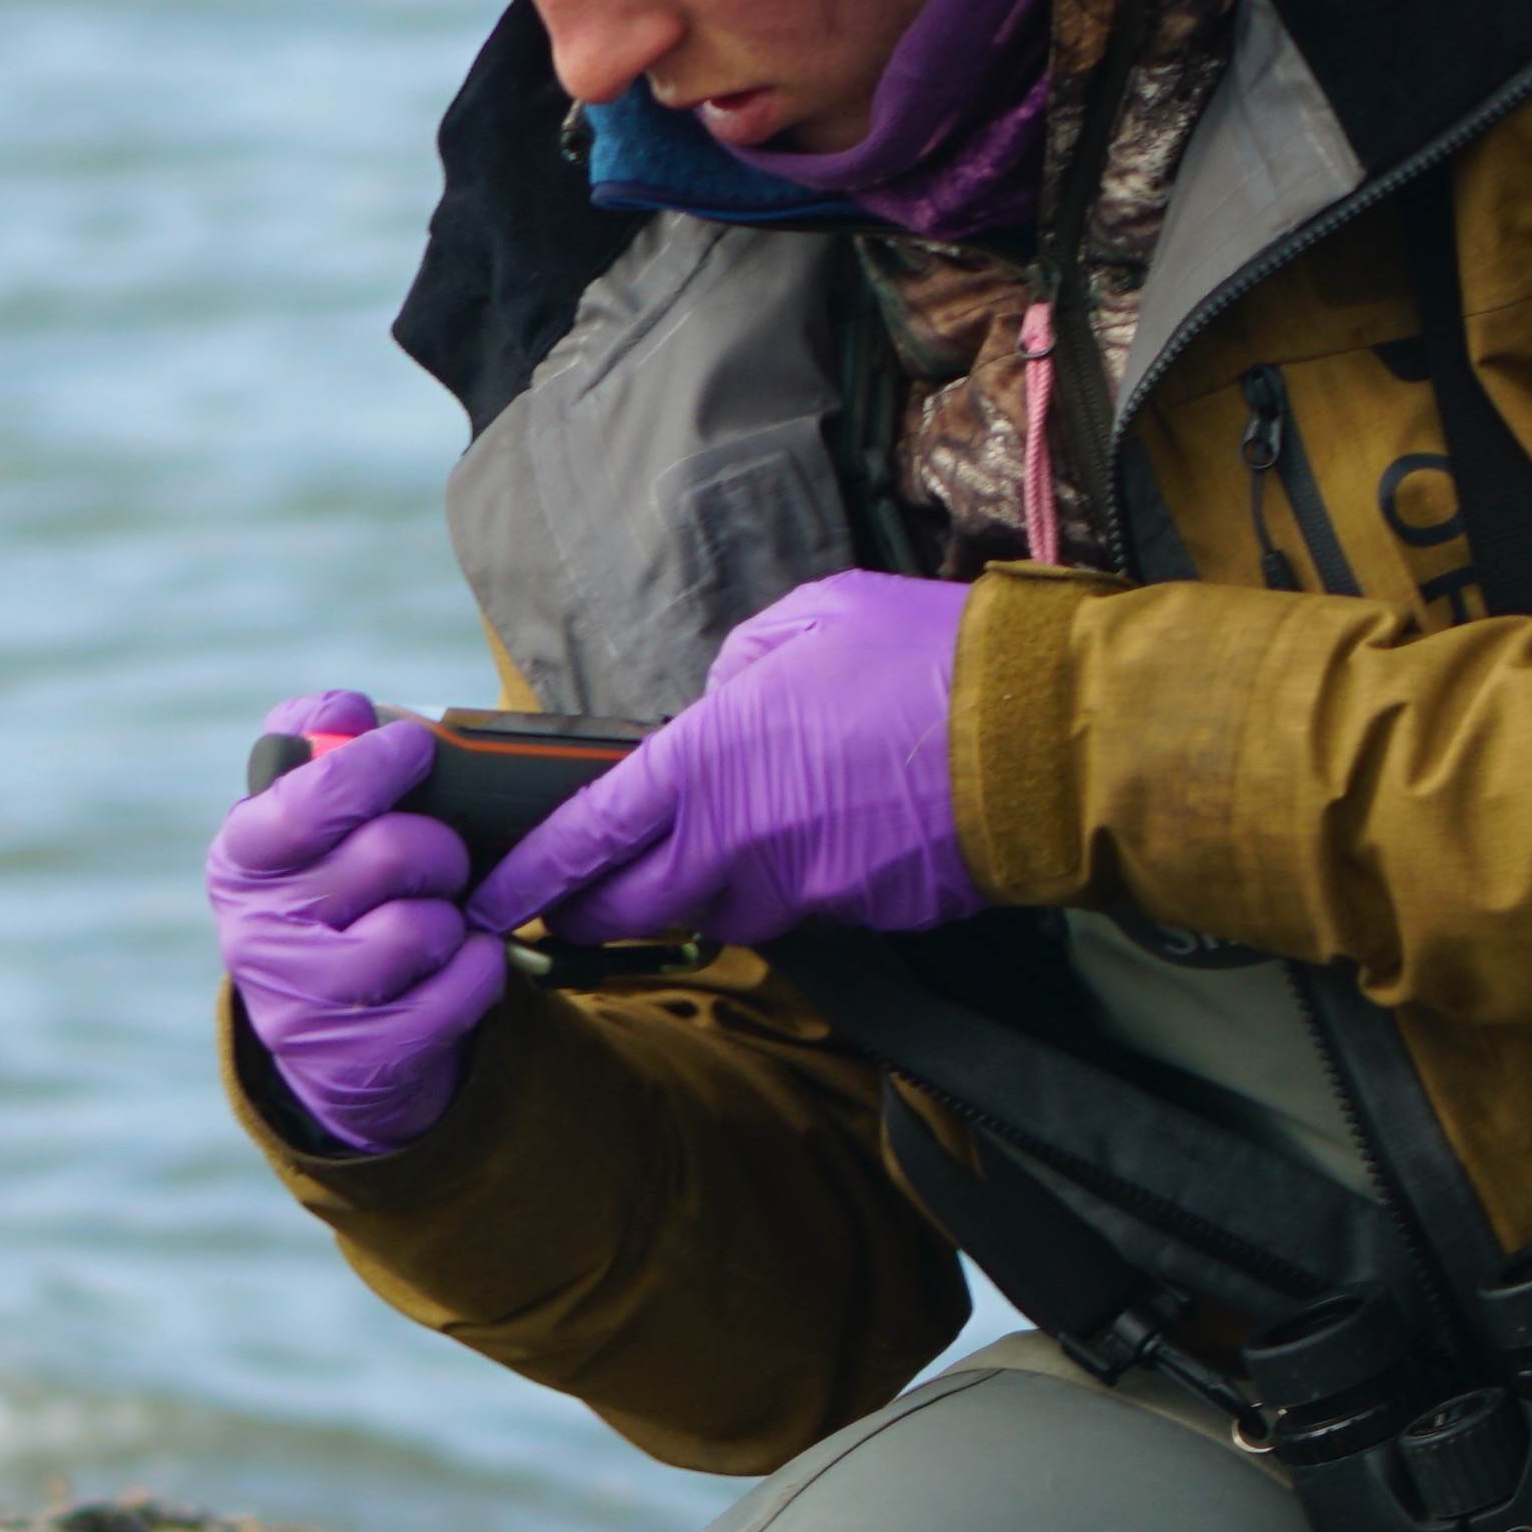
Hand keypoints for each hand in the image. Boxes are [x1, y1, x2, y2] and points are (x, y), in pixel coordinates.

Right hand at [213, 694, 502, 1159]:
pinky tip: (457, 960)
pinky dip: (478, 966)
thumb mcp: (312, 823)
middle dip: (437, 846)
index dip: (372, 764)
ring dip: (452, 915)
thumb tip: (345, 710)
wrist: (336, 1037)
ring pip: (421, 928)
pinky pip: (459, 989)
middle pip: (389, 854)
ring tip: (437, 916)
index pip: (305, 802)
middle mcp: (257, 934)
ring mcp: (305, 1005)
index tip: (415, 747)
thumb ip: (321, 745)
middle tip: (438, 857)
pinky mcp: (361, 1059)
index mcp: (241, 861)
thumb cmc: (338, 897)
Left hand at [473, 574, 984, 952]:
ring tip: (692, 858)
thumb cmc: (926, 662)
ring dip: (693, 894)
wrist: (1040, 741)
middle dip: (590, 909)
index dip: (529, 873)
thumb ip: (742, 664)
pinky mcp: (860, 914)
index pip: (587, 837)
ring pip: (718, 911)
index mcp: (709, 766)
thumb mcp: (810, 618)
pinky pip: (798, 906)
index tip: (492, 893)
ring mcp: (803, 890)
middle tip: (567, 900)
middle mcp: (742, 845)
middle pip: (633, 908)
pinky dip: (784, 882)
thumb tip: (722, 699)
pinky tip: (812, 838)